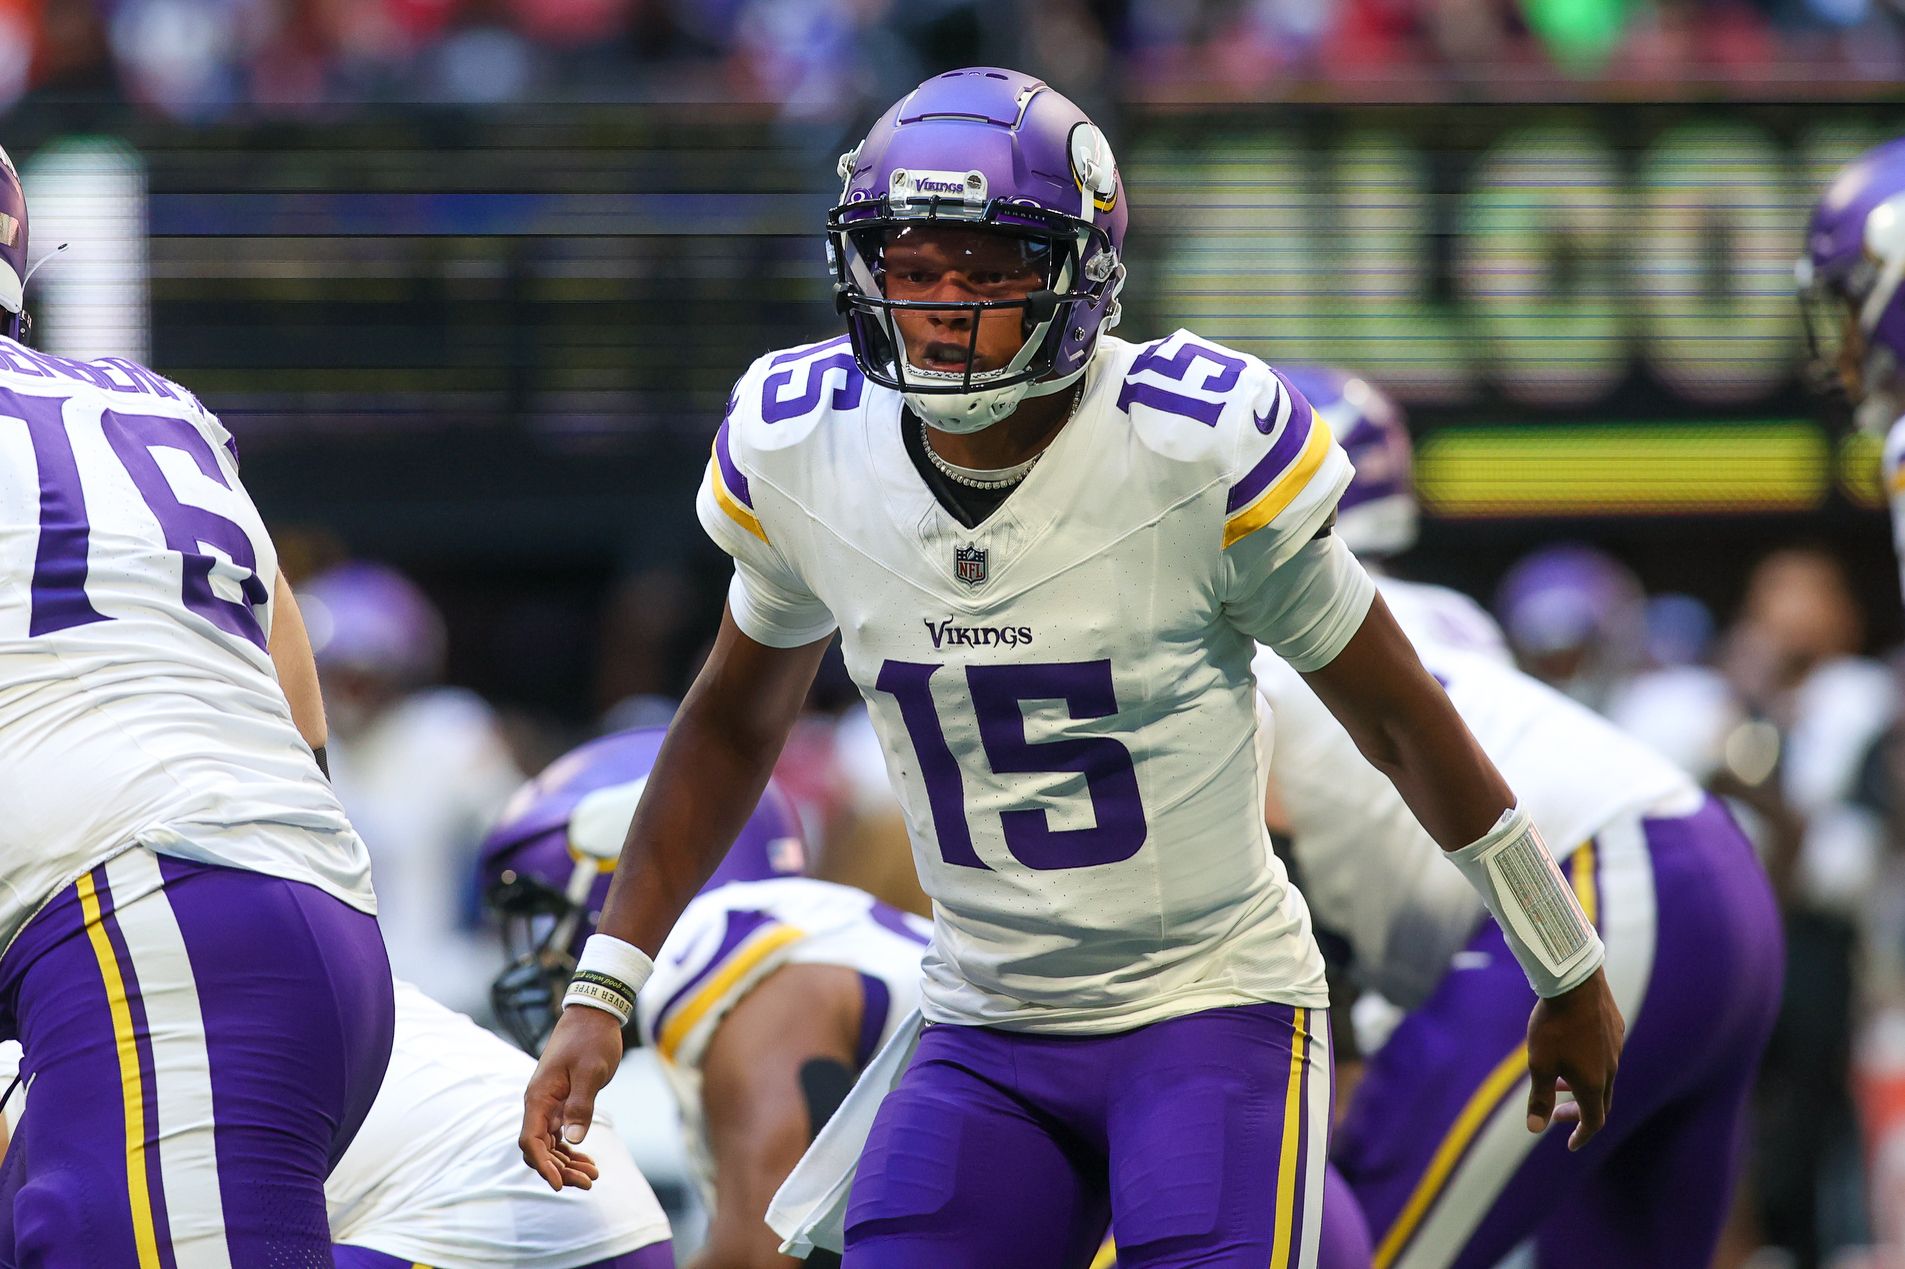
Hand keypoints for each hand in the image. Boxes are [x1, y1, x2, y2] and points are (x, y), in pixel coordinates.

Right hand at [520, 1005, 624, 1190]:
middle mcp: (539, 1104)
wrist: (594, 1015)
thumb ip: (581, 1105)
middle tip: (588, 1182)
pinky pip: (560, 1135)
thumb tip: (572, 1139)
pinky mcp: (562, 1103)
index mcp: (539, 1097)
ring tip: (593, 1176)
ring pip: (551, 1145)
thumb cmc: (592, 1039)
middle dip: (560, 1169)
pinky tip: (588, 1161)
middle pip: (540, 1149)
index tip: (558, 1185)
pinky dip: (571, 1150)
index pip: (531, 1141)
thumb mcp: (590, 1072)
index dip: (543, 1165)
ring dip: (567, 1163)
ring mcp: (549, 1105)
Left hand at [1524, 966, 1622, 1151]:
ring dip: (1583, 1086)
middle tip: (1558, 1113)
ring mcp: (1616, 1047)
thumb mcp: (1539, 1064)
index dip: (1582, 1135)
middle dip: (1579, 1112)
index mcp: (1594, 1083)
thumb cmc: (1554, 1025)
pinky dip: (1590, 1064)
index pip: (1593, 1121)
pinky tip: (1573, 1050)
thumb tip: (1536, 1129)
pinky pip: (1606, 1054)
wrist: (1575, 982)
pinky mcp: (1616, 1027)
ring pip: (1604, 1076)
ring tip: (1559, 1080)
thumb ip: (1540, 1098)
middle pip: (1600, 1101)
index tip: (1571, 1144)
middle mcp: (1611, 1068)